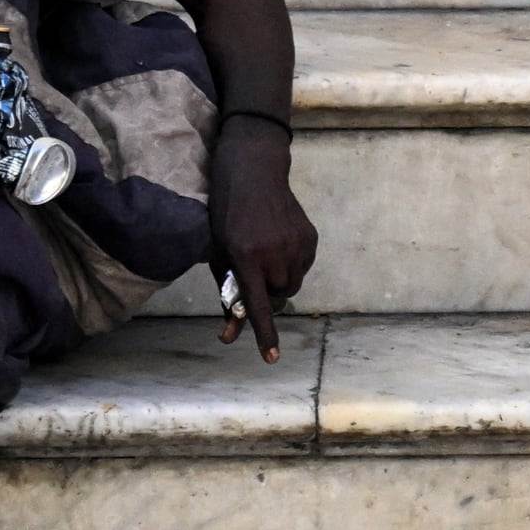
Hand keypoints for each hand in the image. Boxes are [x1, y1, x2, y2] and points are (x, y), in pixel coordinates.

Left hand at [206, 120, 316, 359]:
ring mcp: (297, 244)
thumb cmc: (226, 214)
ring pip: (292, 285)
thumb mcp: (219, 252)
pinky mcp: (310, 237)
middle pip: (278, 297)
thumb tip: (231, 330)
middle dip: (267, 294)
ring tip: (265, 254)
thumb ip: (227, 291)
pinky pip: (303, 266)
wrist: (253, 172)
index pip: (257, 304)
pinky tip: (278, 242)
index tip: (270, 357)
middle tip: (254, 276)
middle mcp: (275, 252)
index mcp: (247, 256)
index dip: (263, 333)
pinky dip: (292, 264)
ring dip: (279, 281)